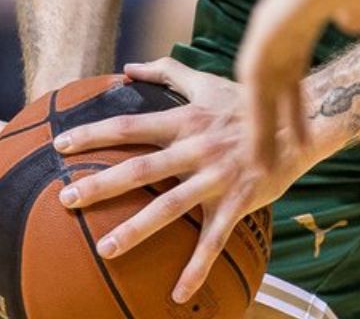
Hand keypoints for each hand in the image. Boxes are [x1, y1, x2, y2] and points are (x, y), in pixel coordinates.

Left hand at [54, 58, 318, 303]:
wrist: (298, 124)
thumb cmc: (245, 104)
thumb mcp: (205, 82)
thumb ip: (166, 72)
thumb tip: (128, 67)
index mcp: (183, 120)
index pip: (129, 125)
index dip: (94, 134)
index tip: (60, 144)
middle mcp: (195, 149)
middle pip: (140, 168)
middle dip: (100, 184)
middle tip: (65, 200)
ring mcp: (216, 178)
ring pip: (170, 208)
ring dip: (135, 230)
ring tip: (104, 250)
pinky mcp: (237, 201)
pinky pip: (213, 240)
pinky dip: (196, 267)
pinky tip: (177, 292)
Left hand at [236, 0, 359, 168]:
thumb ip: (355, 11)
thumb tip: (353, 23)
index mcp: (299, 22)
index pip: (290, 75)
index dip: (293, 109)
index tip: (302, 140)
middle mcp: (277, 27)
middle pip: (269, 89)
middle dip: (271, 128)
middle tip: (271, 166)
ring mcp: (268, 27)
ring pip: (257, 90)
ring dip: (259, 129)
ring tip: (261, 168)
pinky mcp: (266, 28)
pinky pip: (255, 79)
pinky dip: (255, 113)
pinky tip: (258, 141)